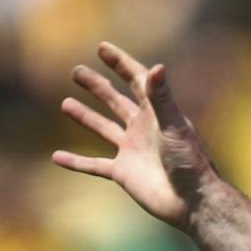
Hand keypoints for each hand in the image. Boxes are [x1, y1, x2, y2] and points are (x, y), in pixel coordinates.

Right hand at [53, 41, 214, 228]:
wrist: (193, 202)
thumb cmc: (190, 162)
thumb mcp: (174, 126)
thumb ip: (162, 98)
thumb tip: (157, 67)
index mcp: (156, 113)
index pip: (136, 81)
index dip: (121, 64)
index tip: (103, 48)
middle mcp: (142, 129)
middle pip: (115, 101)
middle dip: (98, 86)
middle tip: (76, 71)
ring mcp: (132, 151)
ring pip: (103, 129)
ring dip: (85, 116)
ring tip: (65, 102)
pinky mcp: (124, 174)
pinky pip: (94, 166)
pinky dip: (76, 162)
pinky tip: (57, 156)